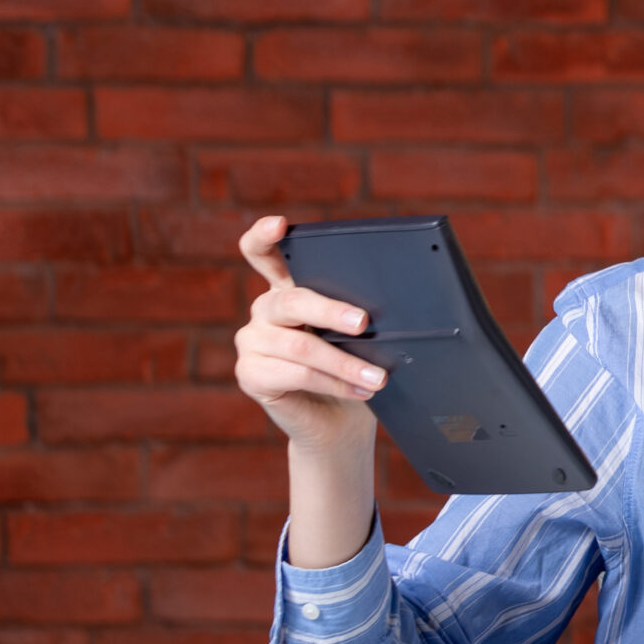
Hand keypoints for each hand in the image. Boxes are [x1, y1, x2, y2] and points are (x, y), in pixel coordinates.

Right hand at [234, 214, 384, 456]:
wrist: (338, 419)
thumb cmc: (354, 366)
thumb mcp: (357, 334)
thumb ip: (357, 312)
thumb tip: (393, 303)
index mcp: (287, 288)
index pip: (262, 253)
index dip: (265, 235)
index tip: (280, 223)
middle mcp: (264, 309)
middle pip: (292, 301)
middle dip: (331, 312)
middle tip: (365, 324)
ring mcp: (251, 341)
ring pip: (300, 346)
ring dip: (346, 363)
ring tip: (379, 377)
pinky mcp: (250, 374)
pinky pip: (296, 375)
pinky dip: (335, 384)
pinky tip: (360, 390)